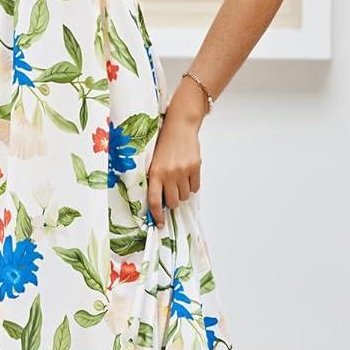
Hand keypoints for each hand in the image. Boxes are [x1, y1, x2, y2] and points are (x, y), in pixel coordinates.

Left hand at [146, 97, 203, 227]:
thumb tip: (159, 201)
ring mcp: (183, 171)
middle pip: (172, 202)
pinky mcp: (195, 167)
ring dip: (182, 192)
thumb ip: (156, 179)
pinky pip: (196, 187)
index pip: (154, 201)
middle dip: (171, 201)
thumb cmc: (164, 144)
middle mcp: (168, 174)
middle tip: (170, 192)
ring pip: (184, 196)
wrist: (179, 126)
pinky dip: (192, 186)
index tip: (160, 224)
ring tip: (179, 180)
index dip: (157, 215)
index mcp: (155, 173)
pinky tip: (188, 176)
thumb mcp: (154, 161)